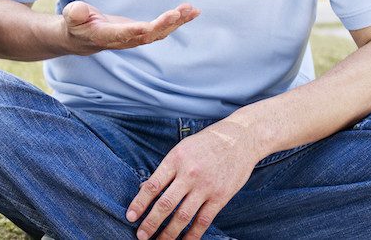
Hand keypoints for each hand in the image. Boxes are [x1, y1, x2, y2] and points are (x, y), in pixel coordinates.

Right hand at [63, 1, 198, 54]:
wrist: (82, 38)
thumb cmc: (76, 24)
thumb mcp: (71, 16)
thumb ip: (75, 13)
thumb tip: (78, 10)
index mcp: (107, 36)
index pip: (124, 35)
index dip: (136, 31)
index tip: (150, 25)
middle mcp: (124, 40)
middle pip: (147, 36)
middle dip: (163, 25)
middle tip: (178, 13)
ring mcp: (135, 38)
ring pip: (159, 33)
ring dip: (176, 22)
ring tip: (191, 10)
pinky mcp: (142, 33)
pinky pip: (162, 28)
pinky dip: (177, 21)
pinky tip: (190, 12)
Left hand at [126, 121, 259, 239]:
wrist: (240, 139)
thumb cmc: (207, 143)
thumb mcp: (182, 148)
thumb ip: (166, 169)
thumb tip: (146, 189)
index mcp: (176, 159)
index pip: (152, 185)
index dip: (139, 203)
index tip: (130, 216)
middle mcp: (189, 174)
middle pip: (166, 204)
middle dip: (151, 223)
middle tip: (140, 235)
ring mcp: (205, 187)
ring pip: (183, 216)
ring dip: (169, 233)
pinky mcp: (220, 197)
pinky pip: (203, 220)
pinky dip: (192, 234)